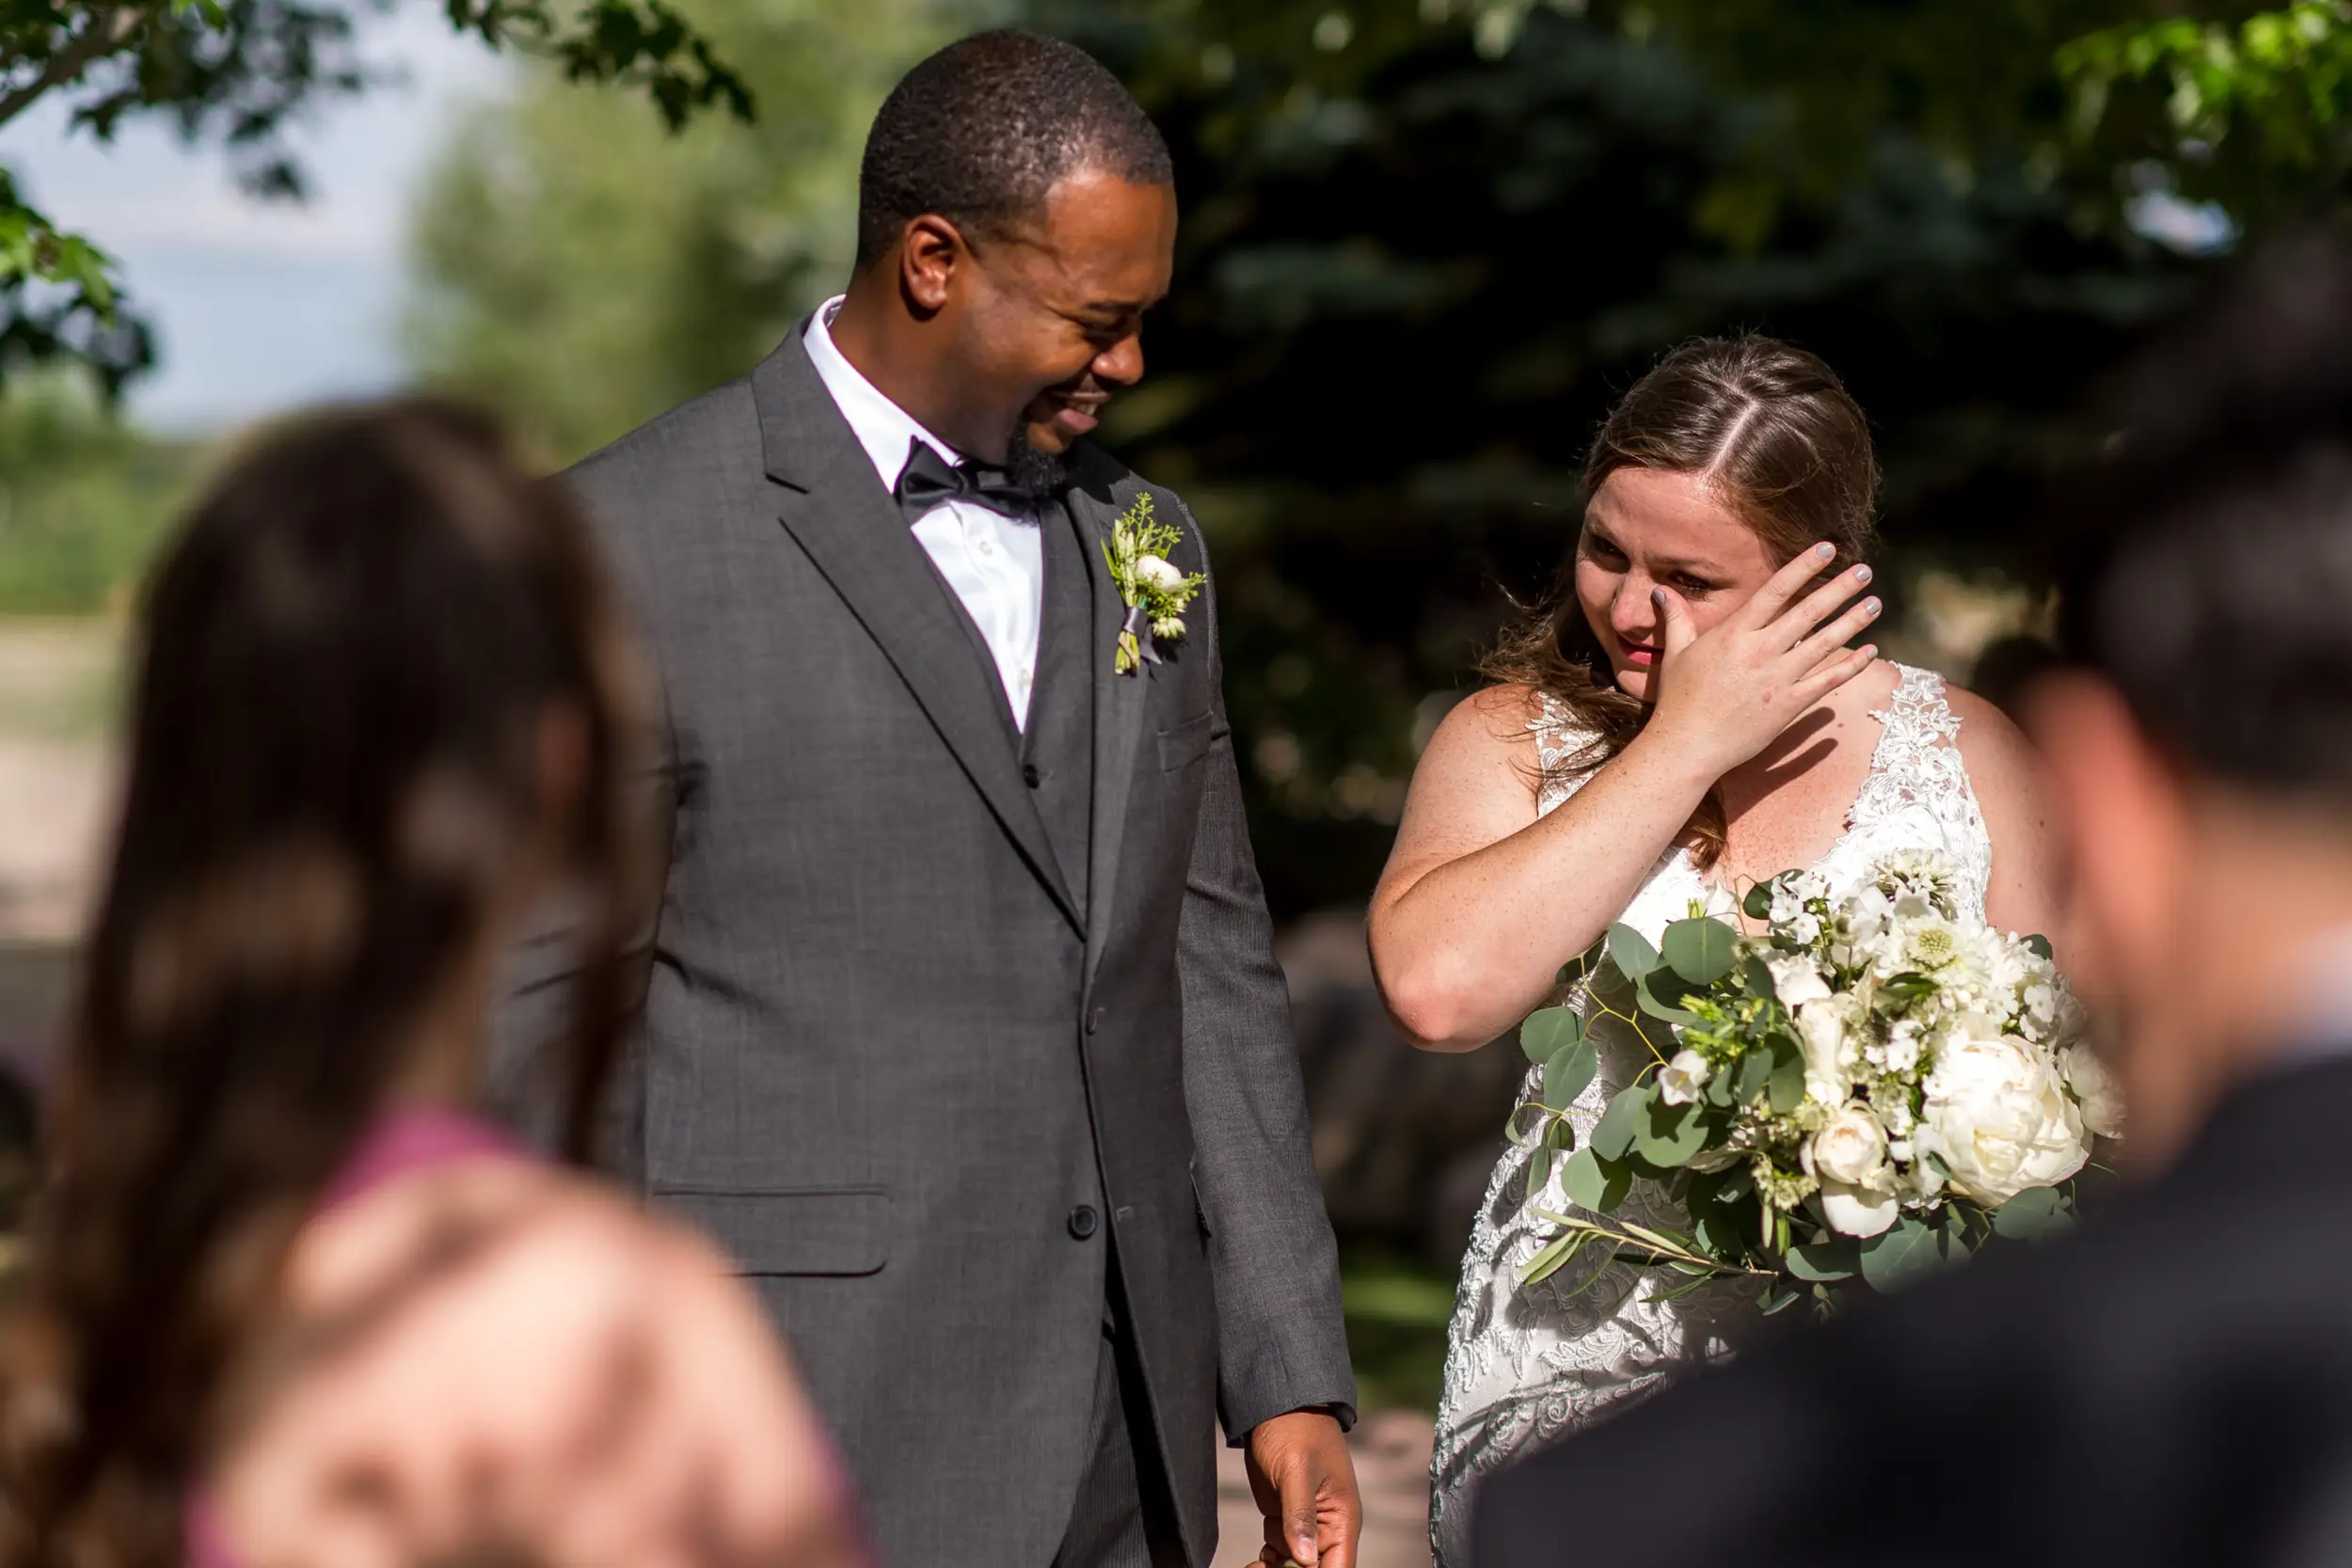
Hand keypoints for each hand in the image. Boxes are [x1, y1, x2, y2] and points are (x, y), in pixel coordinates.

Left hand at [1245, 1410, 1359, 1567]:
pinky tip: (1255, 1560)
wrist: (1276, 1405)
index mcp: (1342, 1519)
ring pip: (1295, 1566)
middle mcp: (1328, 1527)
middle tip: (1260, 1567)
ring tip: (1253, 1566)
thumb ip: (1300, 1515)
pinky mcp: (1285, 1518)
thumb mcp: (1297, 1471)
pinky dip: (1267, 1561)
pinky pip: (1281, 1553)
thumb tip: (1305, 1559)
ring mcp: (1306, 1523)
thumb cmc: (1296, 1429)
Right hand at [1645, 543, 1880, 778]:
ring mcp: (1777, 679)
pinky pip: (1827, 681)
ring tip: (1875, 604)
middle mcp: (1759, 652)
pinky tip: (1870, 652)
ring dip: (1852, 621)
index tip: (1826, 549)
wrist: (1687, 746)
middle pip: (1807, 612)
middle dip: (1839, 589)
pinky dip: (1851, 666)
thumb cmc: (1678, 700)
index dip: (1803, 568)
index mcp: (1733, 634)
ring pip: (1823, 643)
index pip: (1775, 591)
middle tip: (1864, 571)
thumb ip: (1677, 619)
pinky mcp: (1788, 706)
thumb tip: (1661, 592)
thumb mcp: (1676, 654)